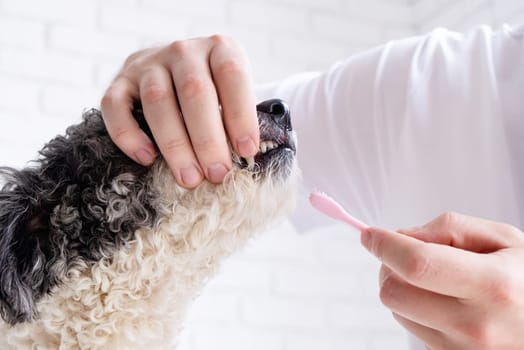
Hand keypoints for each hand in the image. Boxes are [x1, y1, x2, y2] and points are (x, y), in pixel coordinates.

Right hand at [101, 35, 259, 187]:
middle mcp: (183, 51)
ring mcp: (148, 63)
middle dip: (208, 139)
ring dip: (174, 145)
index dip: (241, 114)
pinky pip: (114, 106)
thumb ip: (240, 120)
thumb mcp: (233, 96)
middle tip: (217, 174)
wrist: (174, 73)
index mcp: (219, 49)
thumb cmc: (214, 94)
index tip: (246, 150)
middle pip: (194, 91)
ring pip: (157, 101)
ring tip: (188, 178)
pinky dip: (129, 135)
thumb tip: (253, 155)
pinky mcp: (120, 81)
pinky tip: (146, 159)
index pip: (231, 74)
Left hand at [361, 212, 523, 348]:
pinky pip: (411, 328)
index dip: (385, 246)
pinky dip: (414, 308)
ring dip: (401, 288)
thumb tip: (402, 236)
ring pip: (397, 311)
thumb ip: (449, 229)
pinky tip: (440, 300)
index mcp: (493, 285)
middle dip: (388, 266)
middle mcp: (476, 325)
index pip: (417, 264)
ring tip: (432, 278)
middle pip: (394, 292)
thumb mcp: (503, 239)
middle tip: (401, 253)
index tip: (369, 235)